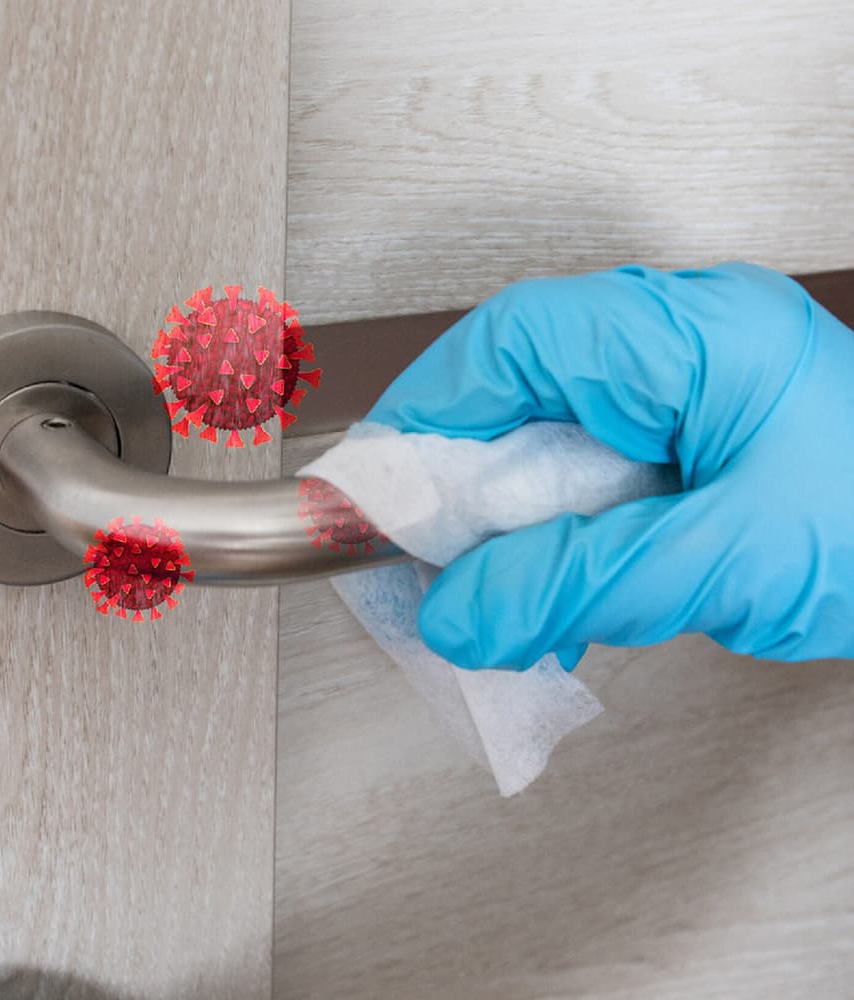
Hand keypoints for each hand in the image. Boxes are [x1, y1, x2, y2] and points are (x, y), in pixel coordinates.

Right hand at [365, 262, 853, 671]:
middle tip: (422, 549)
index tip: (383, 479)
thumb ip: (581, 586)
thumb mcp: (726, 560)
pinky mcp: (681, 442)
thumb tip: (461, 614)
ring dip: (506, 517)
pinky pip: (585, 476)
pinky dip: (551, 538)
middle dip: (461, 473)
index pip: (522, 339)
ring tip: (482, 584)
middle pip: (520, 387)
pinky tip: (547, 592)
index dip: (435, 404)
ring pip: (545, 438)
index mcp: (692, 334)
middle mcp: (678, 346)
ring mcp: (679, 392)